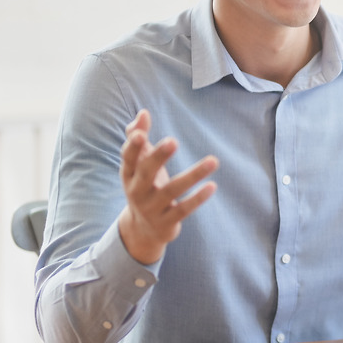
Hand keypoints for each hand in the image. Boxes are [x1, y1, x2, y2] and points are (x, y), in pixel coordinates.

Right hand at [117, 109, 218, 264]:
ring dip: (193, 175)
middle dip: (158, 157)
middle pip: (146, 173)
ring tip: (214, 160)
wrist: (142, 230)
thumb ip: (138, 137)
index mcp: (129, 174)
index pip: (128, 158)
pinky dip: (197, 198)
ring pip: (172, 190)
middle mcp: (137, 191)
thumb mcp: (138, 165)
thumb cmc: (144, 186)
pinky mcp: (167, 222)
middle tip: (173, 141)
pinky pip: (183, 209)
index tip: (140, 134)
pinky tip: (212, 186)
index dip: (132, 147)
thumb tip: (143, 113)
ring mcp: (152, 208)